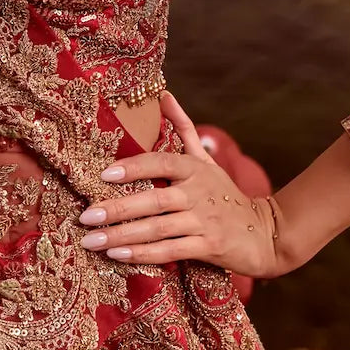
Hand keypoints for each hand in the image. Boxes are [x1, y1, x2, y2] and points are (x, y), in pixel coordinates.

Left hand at [77, 90, 288, 277]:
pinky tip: (118, 255)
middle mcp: (199, 192)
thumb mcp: (206, 160)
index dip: (133, 167)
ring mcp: (204, 220)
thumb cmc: (225, 195)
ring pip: (158, 227)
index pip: (160, 162)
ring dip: (122, 235)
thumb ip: (183, 129)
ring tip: (91, 241)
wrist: (264, 234)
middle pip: (153, 199)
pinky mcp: (209, 247)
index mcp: (194, 168)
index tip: (103, 174)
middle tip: (85, 216)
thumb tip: (163, 94)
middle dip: (116, 209)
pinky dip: (143, 254)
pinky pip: (170, 251)